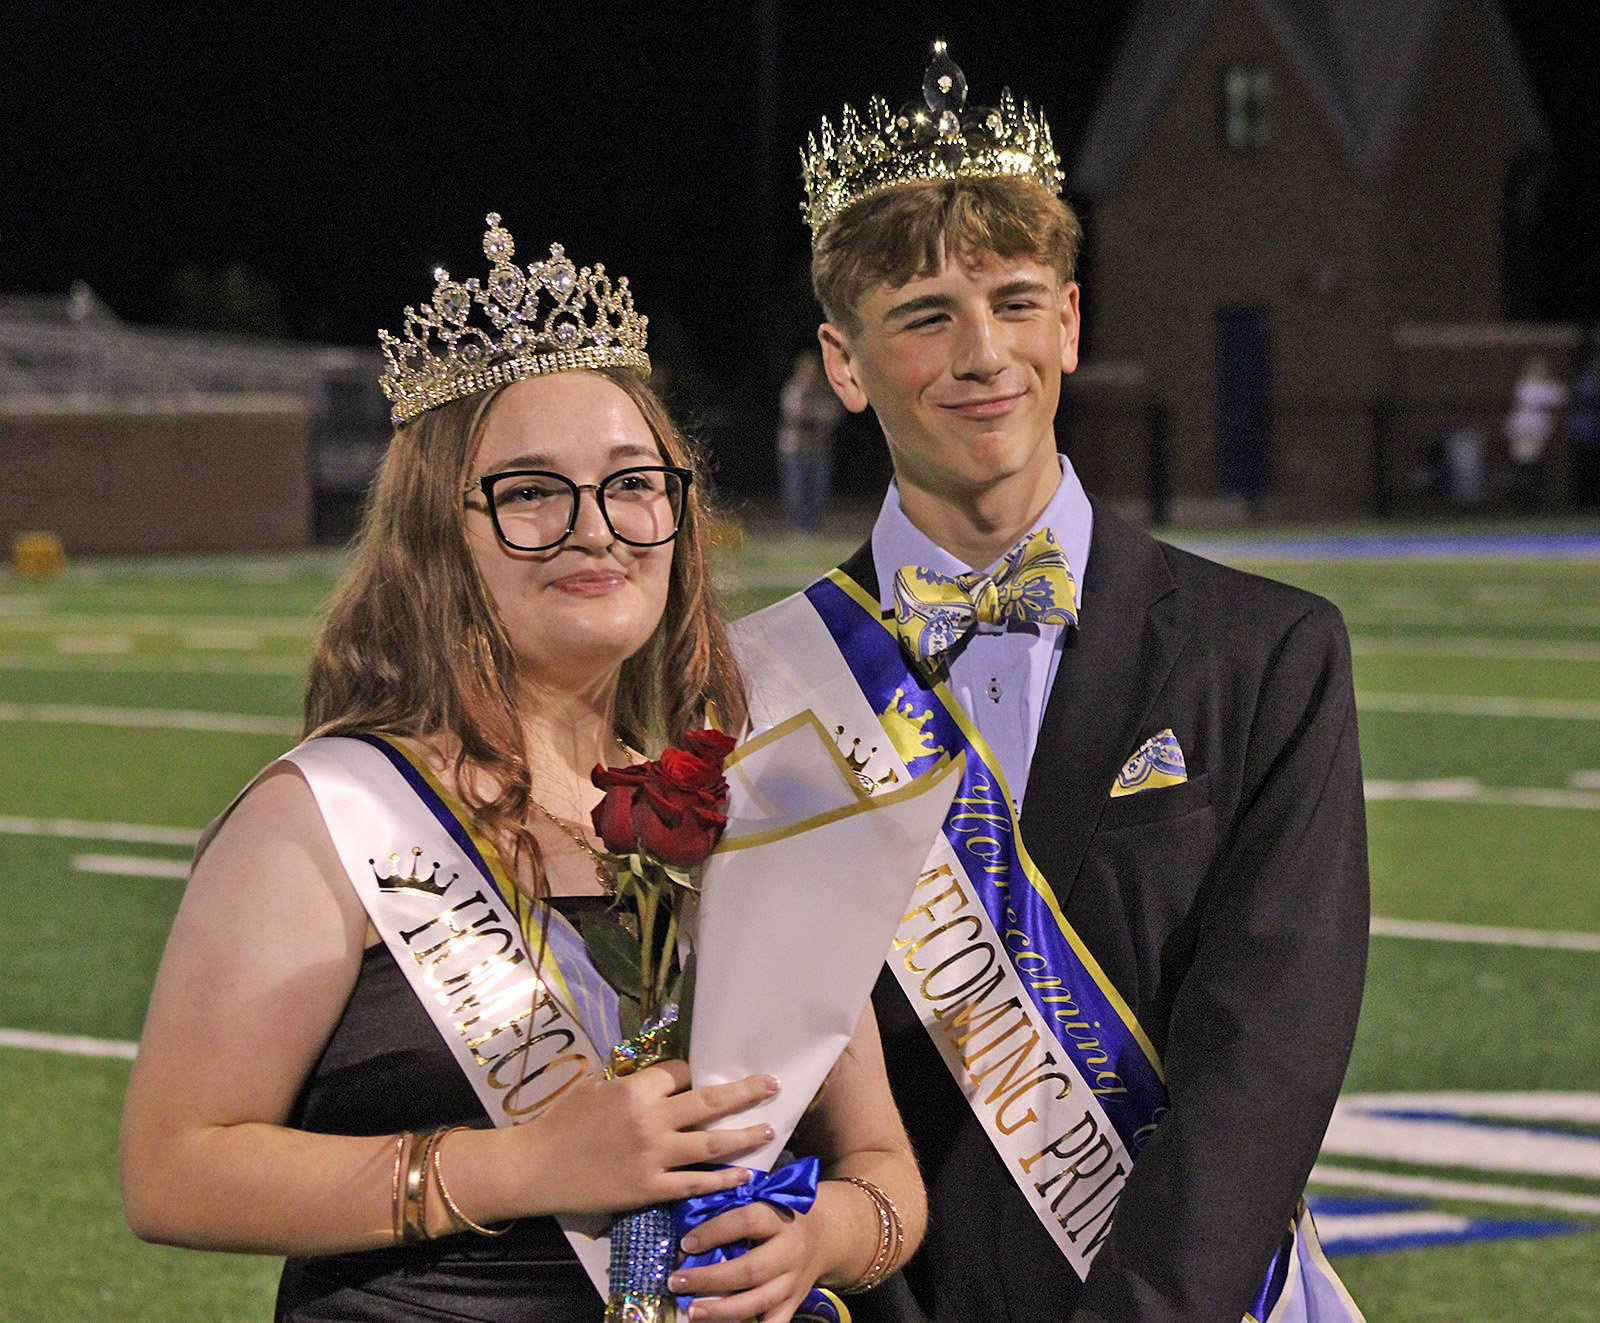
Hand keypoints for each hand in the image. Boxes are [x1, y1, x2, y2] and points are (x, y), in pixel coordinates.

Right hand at [515, 1059, 778, 1216]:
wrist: (536, 1168)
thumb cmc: (562, 1123)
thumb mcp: (596, 1090)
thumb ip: (632, 1085)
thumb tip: (663, 1079)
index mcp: (635, 1089)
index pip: (681, 1072)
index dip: (696, 1073)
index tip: (708, 1076)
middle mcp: (650, 1118)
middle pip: (709, 1100)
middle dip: (745, 1091)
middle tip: (772, 1085)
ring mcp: (653, 1155)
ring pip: (711, 1142)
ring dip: (744, 1134)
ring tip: (769, 1128)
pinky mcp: (649, 1188)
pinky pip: (695, 1183)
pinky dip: (722, 1179)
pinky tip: (744, 1175)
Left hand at [667, 1198, 827, 1322]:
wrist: (826, 1234)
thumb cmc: (783, 1212)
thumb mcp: (766, 1199)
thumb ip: (736, 1206)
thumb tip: (690, 1216)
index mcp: (779, 1218)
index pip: (746, 1221)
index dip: (714, 1232)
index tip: (686, 1243)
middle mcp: (790, 1250)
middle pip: (749, 1269)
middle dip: (710, 1278)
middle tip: (677, 1282)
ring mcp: (794, 1281)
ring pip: (758, 1301)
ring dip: (721, 1310)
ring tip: (692, 1311)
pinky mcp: (795, 1302)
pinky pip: (774, 1322)